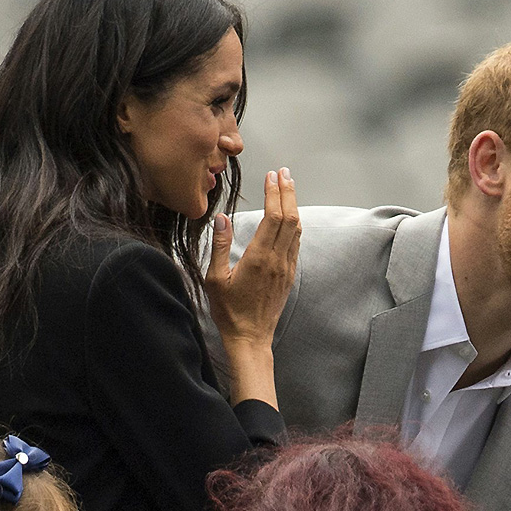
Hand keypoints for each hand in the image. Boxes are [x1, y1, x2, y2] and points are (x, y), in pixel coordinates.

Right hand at [206, 167, 300, 350]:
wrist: (251, 337)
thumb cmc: (229, 311)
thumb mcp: (215, 279)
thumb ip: (220, 247)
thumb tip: (221, 219)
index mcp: (260, 258)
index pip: (273, 217)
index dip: (274, 194)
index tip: (271, 176)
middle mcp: (278, 260)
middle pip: (289, 218)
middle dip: (287, 192)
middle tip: (284, 173)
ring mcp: (286, 267)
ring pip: (296, 230)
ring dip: (293, 206)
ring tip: (288, 187)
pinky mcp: (289, 275)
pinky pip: (295, 244)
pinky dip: (294, 224)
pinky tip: (290, 217)